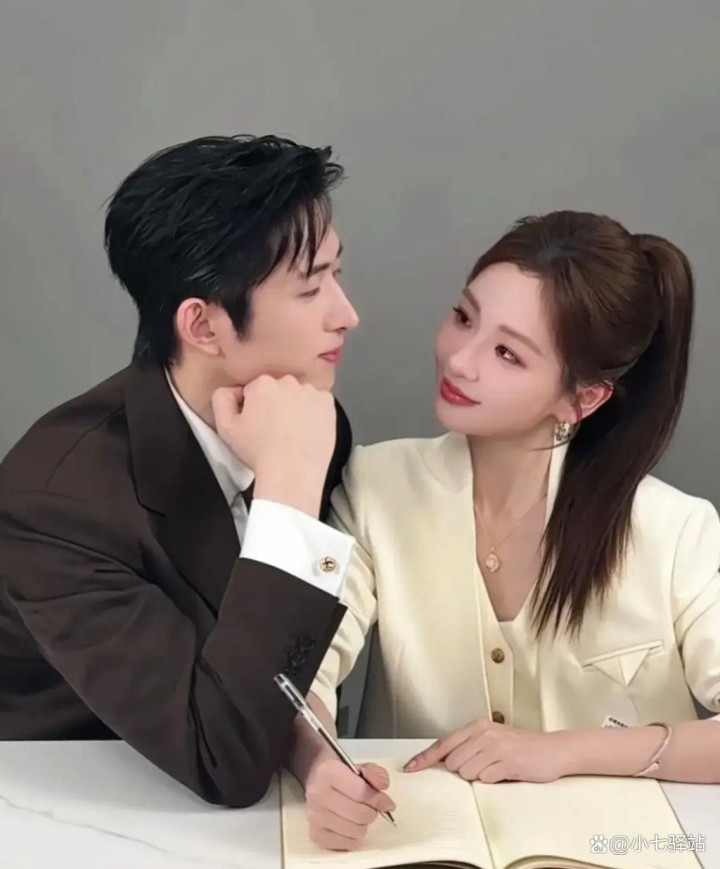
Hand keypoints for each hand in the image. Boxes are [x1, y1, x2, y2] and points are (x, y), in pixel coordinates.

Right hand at [212, 376, 336, 515]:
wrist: (292, 473)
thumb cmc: (258, 452)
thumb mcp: (226, 428)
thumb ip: (222, 400)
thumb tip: (232, 390)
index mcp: (262, 384)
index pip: (254, 390)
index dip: (252, 408)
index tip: (255, 426)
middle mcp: (288, 382)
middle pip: (277, 390)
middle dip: (274, 404)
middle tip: (273, 430)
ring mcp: (311, 392)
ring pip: (298, 395)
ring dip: (294, 407)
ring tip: (291, 433)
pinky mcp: (328, 405)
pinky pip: (317, 403)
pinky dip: (313, 413)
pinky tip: (306, 430)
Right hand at [305, 758, 395, 851]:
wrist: (318, 779)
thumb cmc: (342, 775)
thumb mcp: (360, 767)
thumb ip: (375, 773)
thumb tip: (384, 786)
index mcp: (329, 772)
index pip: (360, 792)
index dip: (378, 799)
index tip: (386, 803)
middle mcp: (318, 794)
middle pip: (359, 814)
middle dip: (371, 813)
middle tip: (371, 809)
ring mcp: (314, 816)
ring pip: (354, 831)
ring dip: (363, 826)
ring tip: (359, 817)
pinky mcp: (315, 834)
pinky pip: (345, 845)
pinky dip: (354, 839)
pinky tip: (351, 827)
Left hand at [404, 719, 570, 783]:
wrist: (553, 749)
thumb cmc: (520, 746)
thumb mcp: (491, 738)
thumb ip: (468, 746)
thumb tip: (442, 761)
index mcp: (477, 726)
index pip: (443, 743)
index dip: (424, 757)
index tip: (410, 768)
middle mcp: (484, 733)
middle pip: (453, 763)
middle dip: (463, 770)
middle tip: (484, 766)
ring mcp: (496, 747)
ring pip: (467, 772)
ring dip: (478, 776)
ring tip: (496, 768)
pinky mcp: (508, 762)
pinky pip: (485, 779)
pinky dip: (492, 780)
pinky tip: (505, 772)